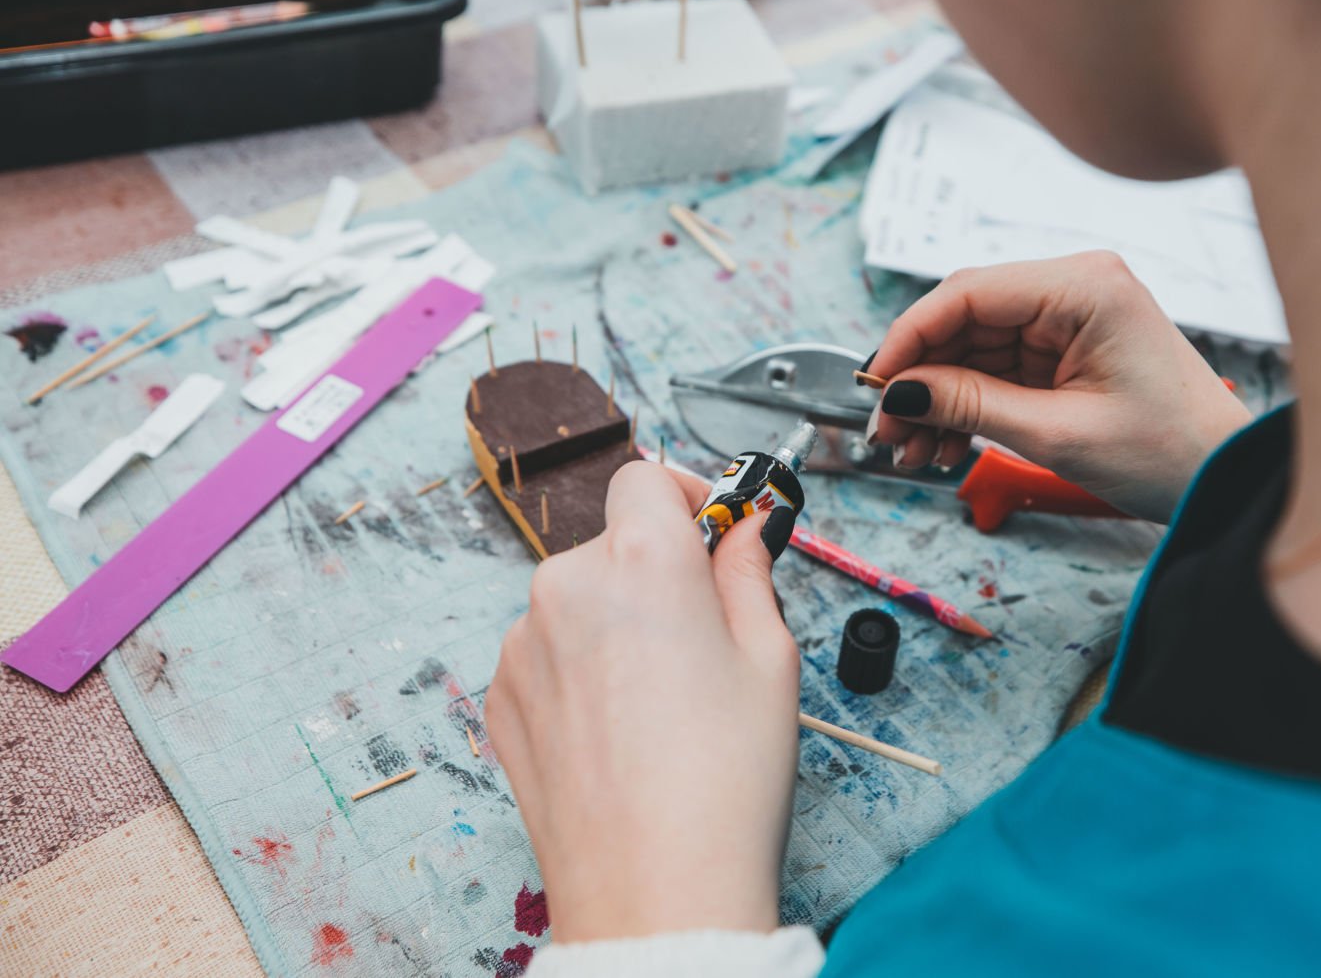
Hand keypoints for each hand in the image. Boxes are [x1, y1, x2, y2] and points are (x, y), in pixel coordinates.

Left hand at [484, 461, 799, 942]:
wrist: (655, 893)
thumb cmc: (726, 780)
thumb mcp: (770, 659)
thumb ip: (749, 574)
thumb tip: (745, 530)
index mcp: (642, 561)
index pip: (646, 478)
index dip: (686, 496)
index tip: (711, 532)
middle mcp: (565, 587)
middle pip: (612, 545)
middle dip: (657, 573)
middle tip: (703, 639)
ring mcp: (522, 646)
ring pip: (577, 603)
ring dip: (614, 625)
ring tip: (661, 704)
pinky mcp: (499, 699)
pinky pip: (545, 655)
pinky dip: (579, 673)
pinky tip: (619, 733)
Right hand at [867, 250, 1250, 520]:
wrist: (1223, 481)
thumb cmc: (1172, 453)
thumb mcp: (1057, 433)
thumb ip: (970, 404)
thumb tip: (900, 389)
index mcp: (1085, 286)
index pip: (968, 292)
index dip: (910, 337)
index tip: (875, 383)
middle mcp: (1075, 288)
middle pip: (963, 319)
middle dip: (919, 378)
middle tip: (887, 431)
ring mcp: (1068, 317)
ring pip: (971, 347)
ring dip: (936, 398)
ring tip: (914, 451)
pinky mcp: (1064, 348)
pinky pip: (994, 368)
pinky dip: (964, 405)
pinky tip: (943, 443)